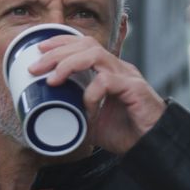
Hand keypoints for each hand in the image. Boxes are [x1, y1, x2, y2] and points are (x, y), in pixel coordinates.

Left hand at [31, 35, 165, 154]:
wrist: (153, 147)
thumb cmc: (126, 133)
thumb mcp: (92, 119)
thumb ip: (75, 111)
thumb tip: (49, 112)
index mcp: (109, 70)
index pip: (84, 44)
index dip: (61, 42)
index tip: (39, 50)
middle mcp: (118, 68)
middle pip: (86, 44)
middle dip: (57, 52)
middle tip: (35, 67)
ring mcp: (128, 76)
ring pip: (95, 55)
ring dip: (68, 64)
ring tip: (52, 80)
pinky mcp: (135, 89)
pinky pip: (107, 81)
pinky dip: (91, 93)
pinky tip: (86, 109)